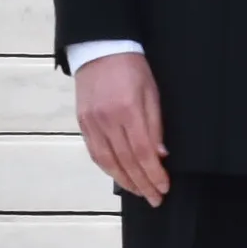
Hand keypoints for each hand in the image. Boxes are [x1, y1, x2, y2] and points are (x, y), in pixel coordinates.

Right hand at [75, 50, 168, 205]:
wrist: (100, 49)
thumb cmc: (133, 68)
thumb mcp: (152, 92)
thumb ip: (155, 125)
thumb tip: (160, 155)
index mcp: (128, 110)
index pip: (143, 152)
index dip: (154, 173)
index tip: (164, 187)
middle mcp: (107, 120)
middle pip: (126, 161)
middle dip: (142, 183)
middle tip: (155, 198)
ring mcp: (92, 123)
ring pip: (108, 161)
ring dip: (125, 181)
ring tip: (139, 192)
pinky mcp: (82, 123)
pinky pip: (95, 153)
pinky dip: (108, 168)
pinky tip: (119, 176)